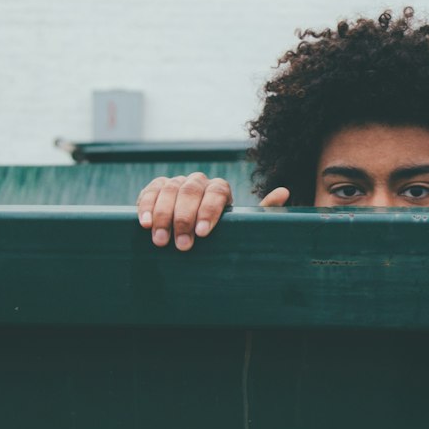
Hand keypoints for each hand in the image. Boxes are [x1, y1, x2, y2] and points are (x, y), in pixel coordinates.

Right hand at [137, 173, 289, 249]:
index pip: (218, 191)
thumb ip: (261, 212)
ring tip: (161, 242)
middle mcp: (198, 183)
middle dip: (185, 218)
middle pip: (191, 191)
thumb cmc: (221, 234)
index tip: (203, 234)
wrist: (192, 236)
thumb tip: (284, 191)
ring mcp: (176, 184)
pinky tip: (143, 225)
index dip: (209, 211)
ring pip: (169, 190)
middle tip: (182, 245)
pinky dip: (145, 206)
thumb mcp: (240, 227)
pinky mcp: (155, 189)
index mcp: (220, 190)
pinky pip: (149, 192)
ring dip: (163, 216)